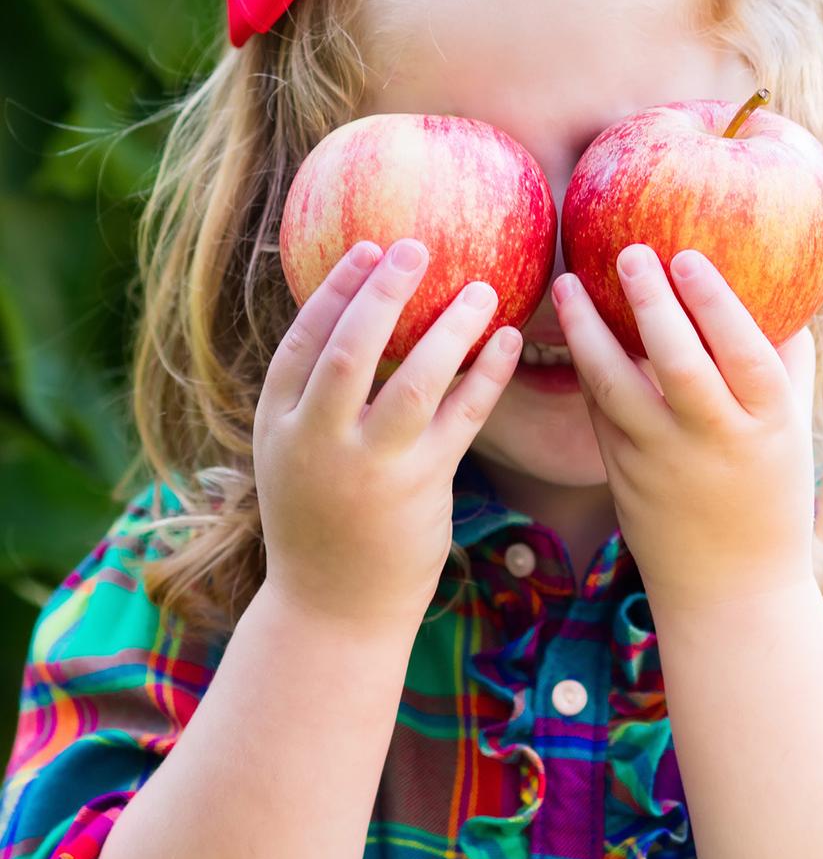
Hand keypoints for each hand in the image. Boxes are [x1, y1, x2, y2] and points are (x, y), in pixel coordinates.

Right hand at [253, 238, 522, 627]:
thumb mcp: (292, 462)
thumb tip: (353, 329)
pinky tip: (507, 341)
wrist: (332, 611)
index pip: (303, 342)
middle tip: (417, 247)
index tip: (366, 250)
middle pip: (351, 349)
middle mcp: (318, 442)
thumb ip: (313, 404)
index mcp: (279, 427)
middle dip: (384, 292)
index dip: (335, 291)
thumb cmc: (318, 526)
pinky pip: (462, 417)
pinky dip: (486, 374)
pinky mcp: (421, 487)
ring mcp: (371, 467)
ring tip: (482, 288)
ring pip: (415, 380)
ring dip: (450, 328)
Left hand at [552, 245, 816, 622]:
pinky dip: (585, 369)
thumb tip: (784, 291)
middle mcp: (713, 441)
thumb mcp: (793, 431)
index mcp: (767, 425)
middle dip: (649, 302)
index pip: (742, 352)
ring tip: (566, 284)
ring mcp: (661, 461)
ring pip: (616, 387)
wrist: (729, 590)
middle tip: (628, 250)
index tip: (688, 255)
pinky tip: (572, 331)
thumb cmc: (770, 495)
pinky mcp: (620, 476)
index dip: (714, 301)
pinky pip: (599, 412)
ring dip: (586, 332)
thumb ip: (787, 364)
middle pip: (677, 363)